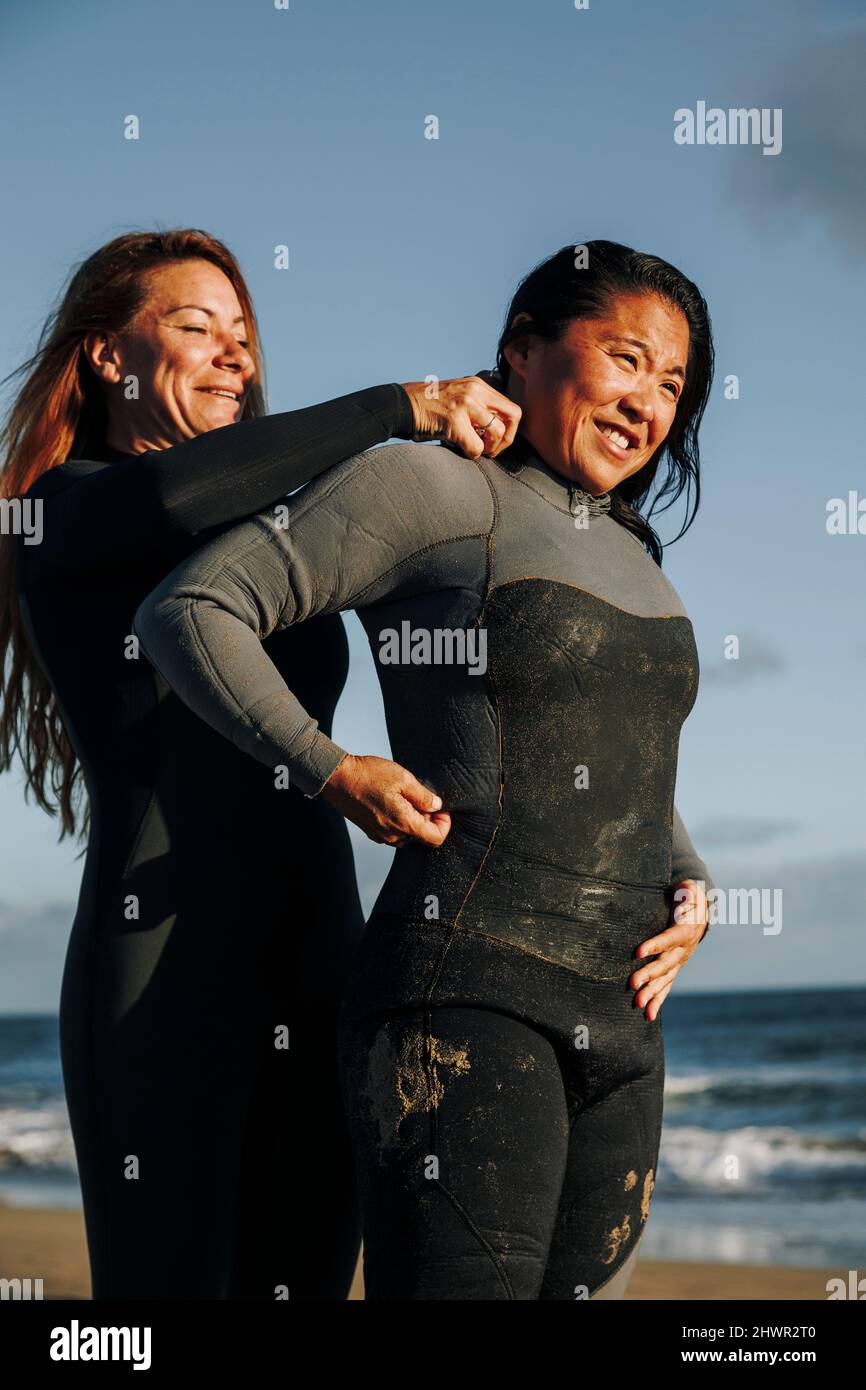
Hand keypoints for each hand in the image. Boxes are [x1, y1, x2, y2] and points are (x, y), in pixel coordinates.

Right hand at [318, 753, 451, 847]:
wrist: (338, 779)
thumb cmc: (369, 776)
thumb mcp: (403, 779)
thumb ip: (424, 796)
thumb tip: (437, 807)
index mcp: (404, 823)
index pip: (435, 839)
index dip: (444, 825)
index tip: (442, 810)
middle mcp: (393, 835)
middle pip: (422, 837)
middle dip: (428, 820)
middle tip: (423, 798)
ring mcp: (381, 836)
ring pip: (408, 836)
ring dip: (413, 821)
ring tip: (407, 798)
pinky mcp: (371, 832)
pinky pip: (394, 833)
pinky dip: (400, 822)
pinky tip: (394, 802)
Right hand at [401, 375, 520, 460]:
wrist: (401, 406)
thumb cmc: (428, 407)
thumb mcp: (458, 396)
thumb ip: (478, 406)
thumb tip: (496, 429)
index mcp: (478, 385)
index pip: (511, 407)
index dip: (509, 428)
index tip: (496, 439)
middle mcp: (475, 391)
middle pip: (513, 416)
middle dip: (507, 439)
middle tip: (492, 449)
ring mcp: (465, 404)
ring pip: (497, 432)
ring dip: (490, 448)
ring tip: (477, 449)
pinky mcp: (455, 422)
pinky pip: (476, 447)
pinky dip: (471, 454)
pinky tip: (461, 449)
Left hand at [629, 879, 708, 1019]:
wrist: (699, 915)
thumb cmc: (688, 899)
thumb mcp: (689, 890)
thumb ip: (686, 891)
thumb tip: (684, 893)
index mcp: (686, 931)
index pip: (669, 938)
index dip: (655, 945)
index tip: (638, 951)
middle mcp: (684, 950)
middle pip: (666, 964)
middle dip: (649, 974)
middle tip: (633, 984)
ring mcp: (679, 962)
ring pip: (666, 980)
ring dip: (652, 993)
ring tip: (638, 1004)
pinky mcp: (675, 969)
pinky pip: (667, 987)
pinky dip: (658, 1001)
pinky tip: (648, 1015)